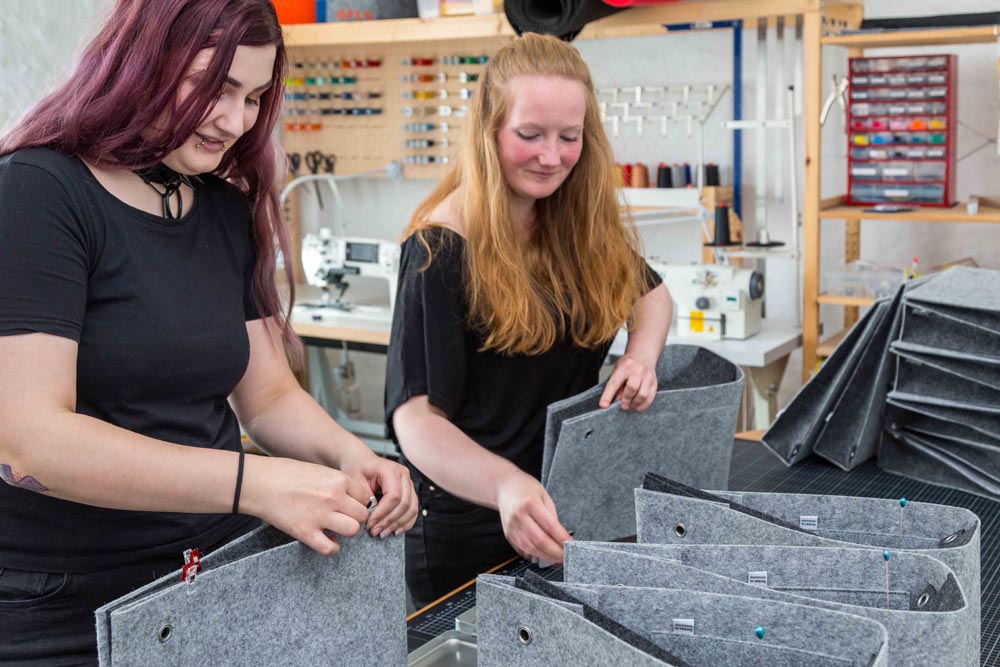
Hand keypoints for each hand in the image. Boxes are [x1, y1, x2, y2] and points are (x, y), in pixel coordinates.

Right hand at [242, 455, 371, 554]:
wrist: (259, 483)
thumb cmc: (286, 474)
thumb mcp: (318, 471)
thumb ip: (337, 484)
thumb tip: (351, 499)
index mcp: (338, 480)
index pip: (365, 496)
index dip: (359, 503)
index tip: (352, 506)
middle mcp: (333, 497)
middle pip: (362, 515)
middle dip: (355, 518)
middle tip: (344, 518)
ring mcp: (320, 515)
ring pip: (353, 530)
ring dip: (347, 532)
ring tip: (337, 529)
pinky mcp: (305, 532)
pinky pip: (330, 548)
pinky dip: (332, 548)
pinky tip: (328, 541)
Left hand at [341, 453, 417, 538]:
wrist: (361, 461)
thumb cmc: (357, 469)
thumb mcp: (355, 481)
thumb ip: (365, 497)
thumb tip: (373, 516)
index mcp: (390, 469)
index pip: (393, 495)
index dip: (382, 513)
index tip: (369, 524)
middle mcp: (403, 475)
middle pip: (405, 503)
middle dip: (389, 521)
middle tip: (375, 532)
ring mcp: (408, 483)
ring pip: (412, 508)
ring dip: (398, 524)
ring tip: (383, 533)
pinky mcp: (409, 492)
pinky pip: (413, 510)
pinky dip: (406, 523)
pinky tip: (395, 531)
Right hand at [495, 470, 571, 563]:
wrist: (504, 486)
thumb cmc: (525, 488)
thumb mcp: (544, 495)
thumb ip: (552, 515)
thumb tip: (560, 536)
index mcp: (530, 503)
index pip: (550, 526)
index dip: (562, 538)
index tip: (571, 544)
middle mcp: (518, 515)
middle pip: (539, 540)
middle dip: (555, 552)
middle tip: (566, 556)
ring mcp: (511, 526)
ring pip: (530, 548)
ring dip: (545, 556)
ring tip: (557, 557)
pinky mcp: (508, 534)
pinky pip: (522, 548)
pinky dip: (534, 554)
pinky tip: (544, 555)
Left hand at [599, 354, 657, 411]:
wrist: (643, 355)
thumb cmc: (627, 364)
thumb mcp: (617, 369)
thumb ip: (616, 384)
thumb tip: (616, 400)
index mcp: (625, 366)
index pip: (615, 382)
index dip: (608, 395)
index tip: (603, 405)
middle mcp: (638, 370)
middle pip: (632, 388)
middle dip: (626, 400)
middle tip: (622, 406)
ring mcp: (648, 376)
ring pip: (643, 395)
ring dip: (635, 404)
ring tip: (630, 406)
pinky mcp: (654, 383)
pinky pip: (650, 398)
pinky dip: (642, 406)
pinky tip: (637, 406)